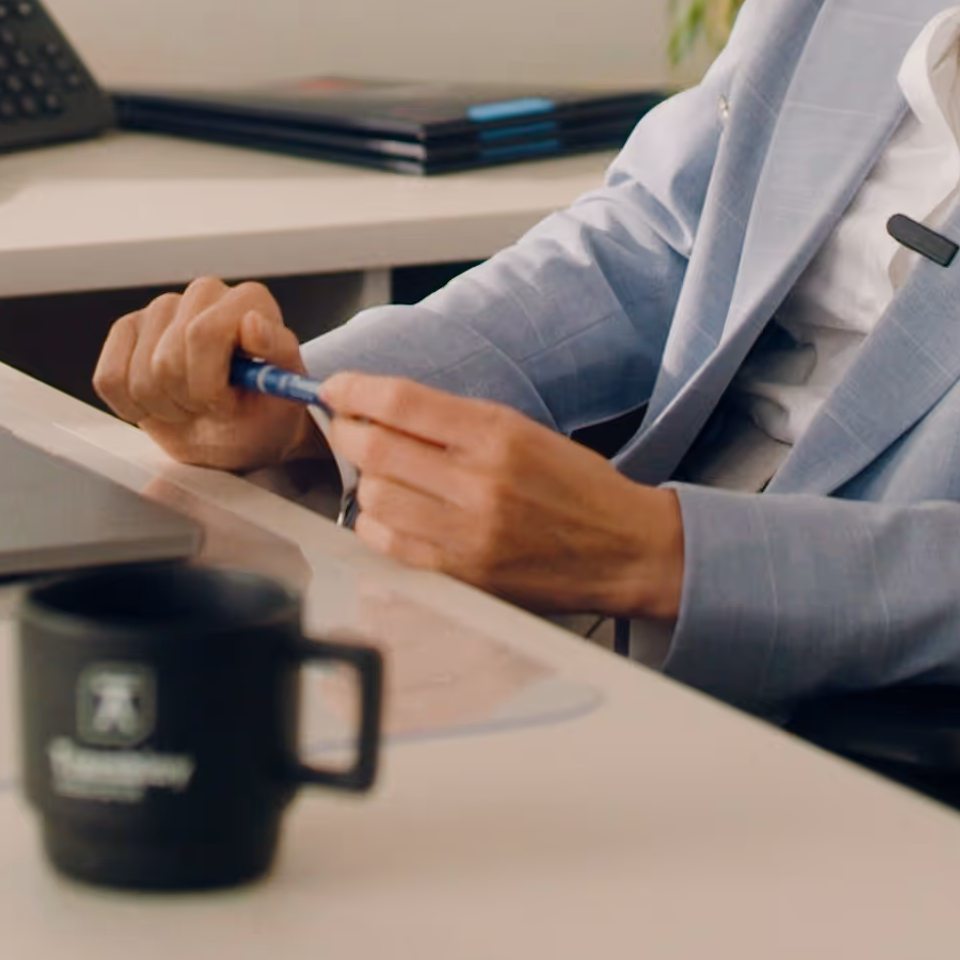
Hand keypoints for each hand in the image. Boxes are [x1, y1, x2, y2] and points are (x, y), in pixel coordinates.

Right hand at [92, 275, 320, 472]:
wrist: (239, 432)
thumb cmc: (264, 411)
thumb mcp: (285, 392)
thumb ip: (276, 352)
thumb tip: (252, 322)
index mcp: (248, 300)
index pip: (202, 334)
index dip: (208, 384)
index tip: (225, 404)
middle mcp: (204, 294)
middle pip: (166, 360)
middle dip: (188, 400)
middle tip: (210, 408)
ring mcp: (161, 310)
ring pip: (138, 374)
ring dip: (164, 407)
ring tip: (190, 405)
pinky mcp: (126, 331)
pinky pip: (109, 378)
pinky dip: (132, 407)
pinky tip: (160, 403)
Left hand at [322, 373, 684, 621]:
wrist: (625, 548)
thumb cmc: (577, 486)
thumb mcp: (523, 431)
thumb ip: (454, 420)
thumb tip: (382, 407)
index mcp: (498, 434)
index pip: (402, 402)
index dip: (355, 389)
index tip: (334, 385)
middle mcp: (480, 481)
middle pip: (375, 448)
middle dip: (346, 431)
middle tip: (344, 425)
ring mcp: (468, 533)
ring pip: (374, 497)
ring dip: (364, 480)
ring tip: (381, 474)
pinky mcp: (463, 574)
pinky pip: (389, 543)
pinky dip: (376, 522)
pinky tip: (391, 511)